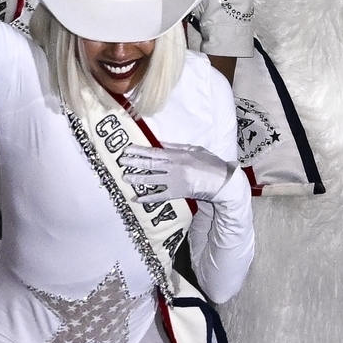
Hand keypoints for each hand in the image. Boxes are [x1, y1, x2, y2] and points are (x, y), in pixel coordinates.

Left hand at [119, 143, 237, 201]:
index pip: (154, 152)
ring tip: (125, 178)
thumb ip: (176, 147)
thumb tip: (160, 144)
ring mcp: (174, 181)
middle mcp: (173, 168)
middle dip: (134, 163)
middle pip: (149, 165)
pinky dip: (147, 198)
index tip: (127, 149)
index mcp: (177, 156)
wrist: (221, 181)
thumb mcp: (194, 149)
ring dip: (137, 178)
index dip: (139, 151)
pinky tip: (136, 198)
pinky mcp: (176, 193)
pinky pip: (159, 196)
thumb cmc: (210, 163)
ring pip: (151, 179)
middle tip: (121, 162)